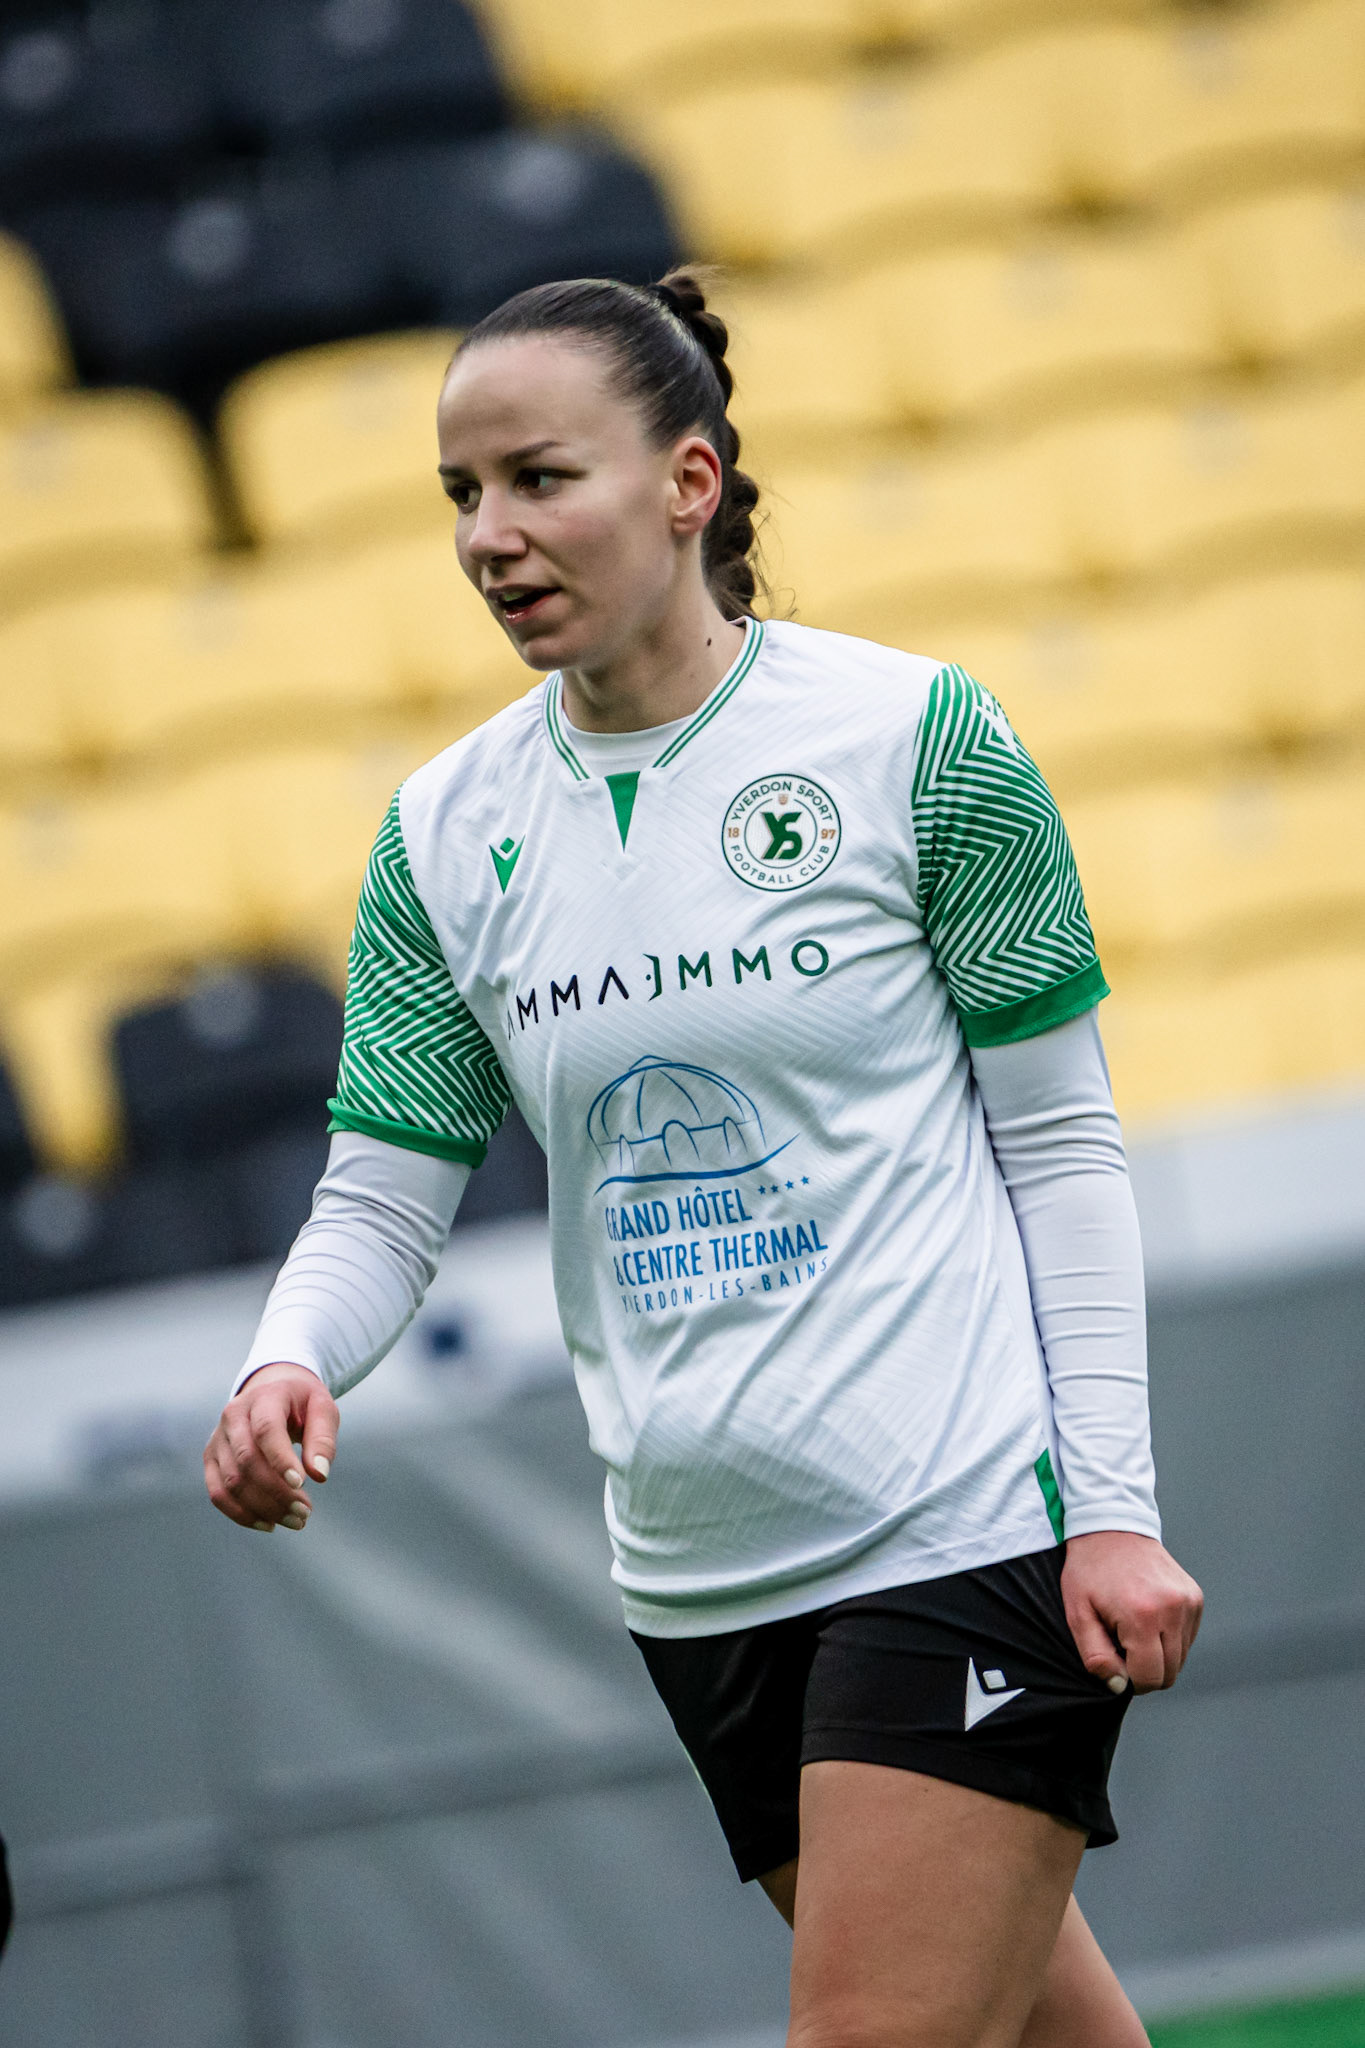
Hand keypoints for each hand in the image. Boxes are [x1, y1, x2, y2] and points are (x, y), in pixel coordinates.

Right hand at [203, 1363, 338, 1534]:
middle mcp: (233, 1415)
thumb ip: (323, 1439)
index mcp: (263, 1397)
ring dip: (263, 1508)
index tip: (303, 1484)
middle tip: (305, 1513)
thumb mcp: (322, 1409)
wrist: (272, 1392)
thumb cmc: (302, 1404)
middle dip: (276, 1492)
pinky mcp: (211, 1459)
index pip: (266, 1429)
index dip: (281, 1459)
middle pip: (247, 1460)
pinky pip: (218, 1493)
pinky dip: (241, 1514)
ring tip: (295, 1520)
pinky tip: (269, 1524)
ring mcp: (218, 1438)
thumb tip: (319, 1474)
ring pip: (231, 1482)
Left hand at [1061, 1530, 1202, 1693]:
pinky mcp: (1196, 1597)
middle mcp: (1173, 1609)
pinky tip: (1148, 1617)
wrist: (1111, 1526)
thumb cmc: (1089, 1570)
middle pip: (1170, 1673)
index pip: (1149, 1678)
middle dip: (1145, 1669)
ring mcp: (1189, 1602)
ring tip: (1133, 1627)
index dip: (1130, 1680)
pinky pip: (1187, 1638)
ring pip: (1181, 1658)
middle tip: (1121, 1643)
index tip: (1115, 1660)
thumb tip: (1119, 1687)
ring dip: (1158, 1654)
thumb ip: (1096, 1656)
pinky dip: (1169, 1638)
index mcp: (1142, 1616)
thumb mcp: (1078, 1613)